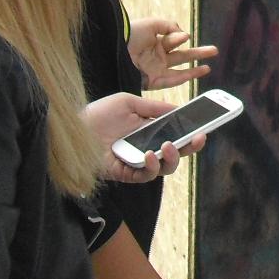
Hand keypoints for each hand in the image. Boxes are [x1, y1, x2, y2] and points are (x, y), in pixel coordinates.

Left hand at [82, 92, 206, 183]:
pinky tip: (149, 154)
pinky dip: (151, 167)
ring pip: (165, 168)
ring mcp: (136, 162)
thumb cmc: (97, 114)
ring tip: (169, 146)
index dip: (193, 131)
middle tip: (200, 137)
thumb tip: (179, 110)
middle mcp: (146, 147)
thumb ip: (154, 108)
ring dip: (173, 157)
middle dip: (192, 146)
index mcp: (150, 130)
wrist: (70, 129)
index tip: (208, 124)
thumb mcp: (129, 103)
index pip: (177, 133)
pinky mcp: (124, 173)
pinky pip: (144, 175)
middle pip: (177, 153)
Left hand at [128, 17, 217, 89]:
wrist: (113, 48)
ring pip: (179, 71)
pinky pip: (170, 81)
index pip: (175, 41)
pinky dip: (183, 78)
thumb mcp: (151, 24)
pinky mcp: (151, 81)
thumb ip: (169, 25)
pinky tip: (194, 74)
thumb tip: (184, 35)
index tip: (184, 37)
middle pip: (183, 56)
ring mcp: (156, 69)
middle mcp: (158, 57)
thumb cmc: (130, 34)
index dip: (180, 38)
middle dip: (199, 53)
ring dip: (194, 70)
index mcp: (157, 43)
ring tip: (208, 68)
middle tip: (214, 51)